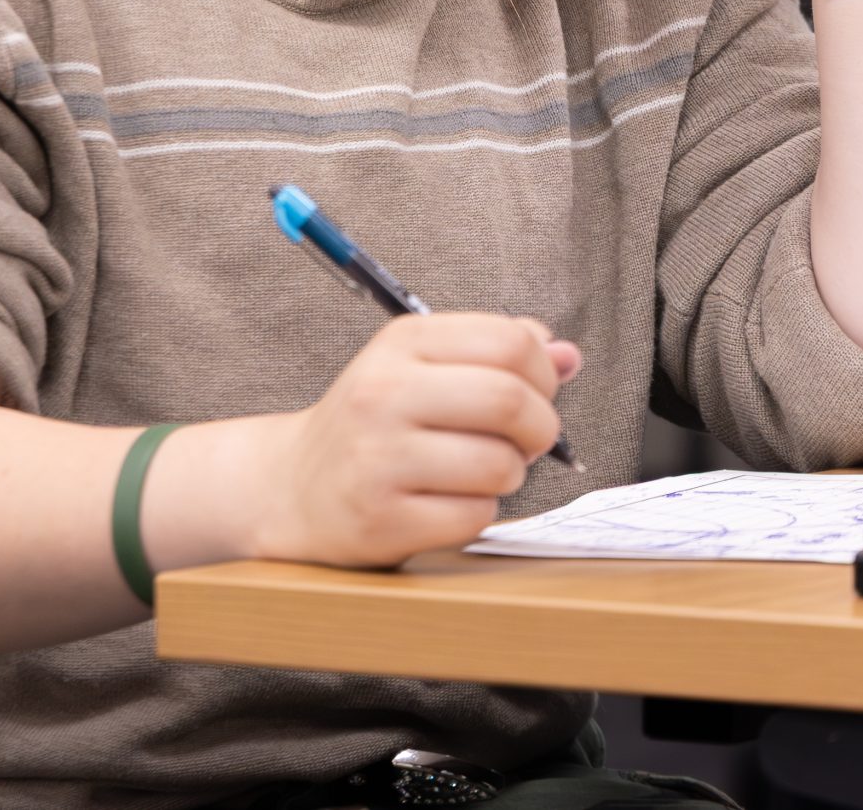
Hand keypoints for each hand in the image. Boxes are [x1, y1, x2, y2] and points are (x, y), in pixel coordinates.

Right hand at [241, 313, 579, 566]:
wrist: (294, 488)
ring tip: (481, 471)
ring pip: (499, 465)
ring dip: (509, 474)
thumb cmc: (376, 423)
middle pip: (509, 401)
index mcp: (403, 343)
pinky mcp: (380, 520)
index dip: (543, 373)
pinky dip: (478, 512)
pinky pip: (474, 516)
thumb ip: (498, 354)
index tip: (536, 392)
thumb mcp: (425, 366)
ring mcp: (377, 458)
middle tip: (527, 440)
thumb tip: (569, 355)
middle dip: (540, 428)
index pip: (510, 342)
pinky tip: (449, 502)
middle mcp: (383, 394)